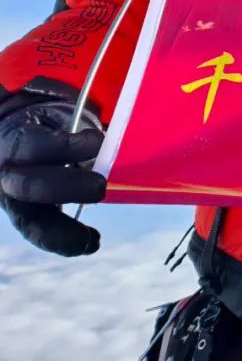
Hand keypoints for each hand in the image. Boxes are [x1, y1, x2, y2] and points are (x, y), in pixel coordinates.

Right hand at [0, 96, 105, 255]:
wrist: (18, 137)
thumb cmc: (46, 127)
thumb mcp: (55, 118)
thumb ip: (75, 129)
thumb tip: (112, 143)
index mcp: (12, 141)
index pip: (31, 145)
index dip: (65, 147)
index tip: (98, 141)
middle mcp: (5, 174)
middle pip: (27, 186)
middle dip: (66, 187)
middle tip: (100, 186)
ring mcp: (12, 199)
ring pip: (29, 221)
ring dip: (62, 231)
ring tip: (91, 239)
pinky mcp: (24, 216)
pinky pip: (41, 233)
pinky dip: (66, 241)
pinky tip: (89, 242)